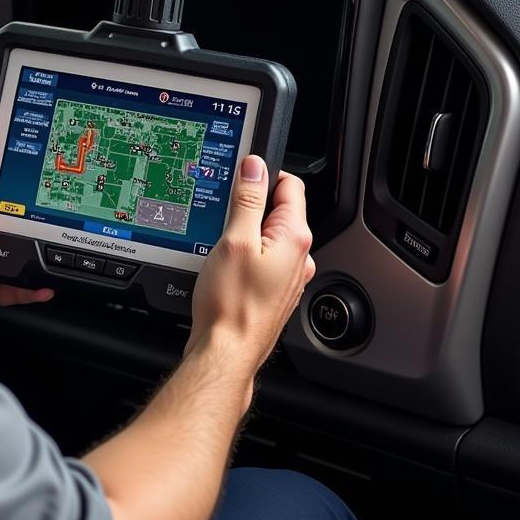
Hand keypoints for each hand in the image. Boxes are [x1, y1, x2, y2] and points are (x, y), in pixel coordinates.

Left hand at [0, 104, 53, 321]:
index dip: (8, 155)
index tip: (38, 149)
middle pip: (7, 201)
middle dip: (27, 202)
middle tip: (52, 194)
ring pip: (17, 237)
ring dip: (33, 240)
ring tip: (53, 233)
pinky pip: (19, 277)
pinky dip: (34, 280)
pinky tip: (47, 277)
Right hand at [188, 155, 314, 362]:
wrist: (225, 353)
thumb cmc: (231, 306)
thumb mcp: (234, 241)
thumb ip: (248, 200)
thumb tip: (255, 166)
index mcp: (294, 238)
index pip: (289, 185)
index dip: (262, 174)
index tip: (239, 177)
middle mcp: (299, 257)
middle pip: (277, 210)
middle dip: (249, 206)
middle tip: (222, 217)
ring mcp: (288, 276)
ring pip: (267, 236)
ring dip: (245, 232)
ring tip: (220, 246)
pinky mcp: (273, 290)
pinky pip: (262, 258)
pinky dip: (244, 254)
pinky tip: (225, 266)